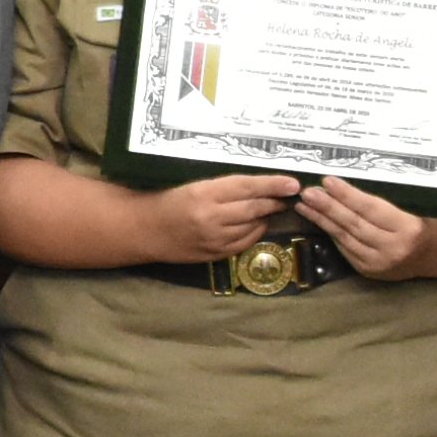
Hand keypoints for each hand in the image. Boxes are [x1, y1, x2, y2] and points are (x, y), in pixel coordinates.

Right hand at [146, 170, 301, 263]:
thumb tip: (260, 184)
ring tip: (273, 207)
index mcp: (203, 194)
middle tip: (289, 194)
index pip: (247, 187)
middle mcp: (211, 217)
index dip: (272, 185)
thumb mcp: (192, 185)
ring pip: (253, 226)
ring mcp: (213, 239)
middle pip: (254, 208)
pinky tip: (256, 223)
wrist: (143, 229)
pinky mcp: (214, 254)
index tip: (293, 182)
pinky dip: (255, 231)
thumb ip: (224, 187)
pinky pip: (244, 243)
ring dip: (266, 216)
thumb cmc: (167, 199)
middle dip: (275, 201)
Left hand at [292, 175, 434, 280]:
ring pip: (345, 237)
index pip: (372, 209)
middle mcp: (393, 248)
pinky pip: (344, 248)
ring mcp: (379, 263)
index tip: (328, 181)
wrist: (431, 257)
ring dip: (322, 220)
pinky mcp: (368, 271)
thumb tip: (341, 187)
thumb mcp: (409, 210)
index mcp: (408, 228)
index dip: (348, 195)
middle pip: (355, 224)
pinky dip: (330, 233)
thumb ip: (379, 203)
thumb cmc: (419, 225)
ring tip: (304, 204)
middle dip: (328, 207)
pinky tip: (317, 220)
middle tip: (308, 192)